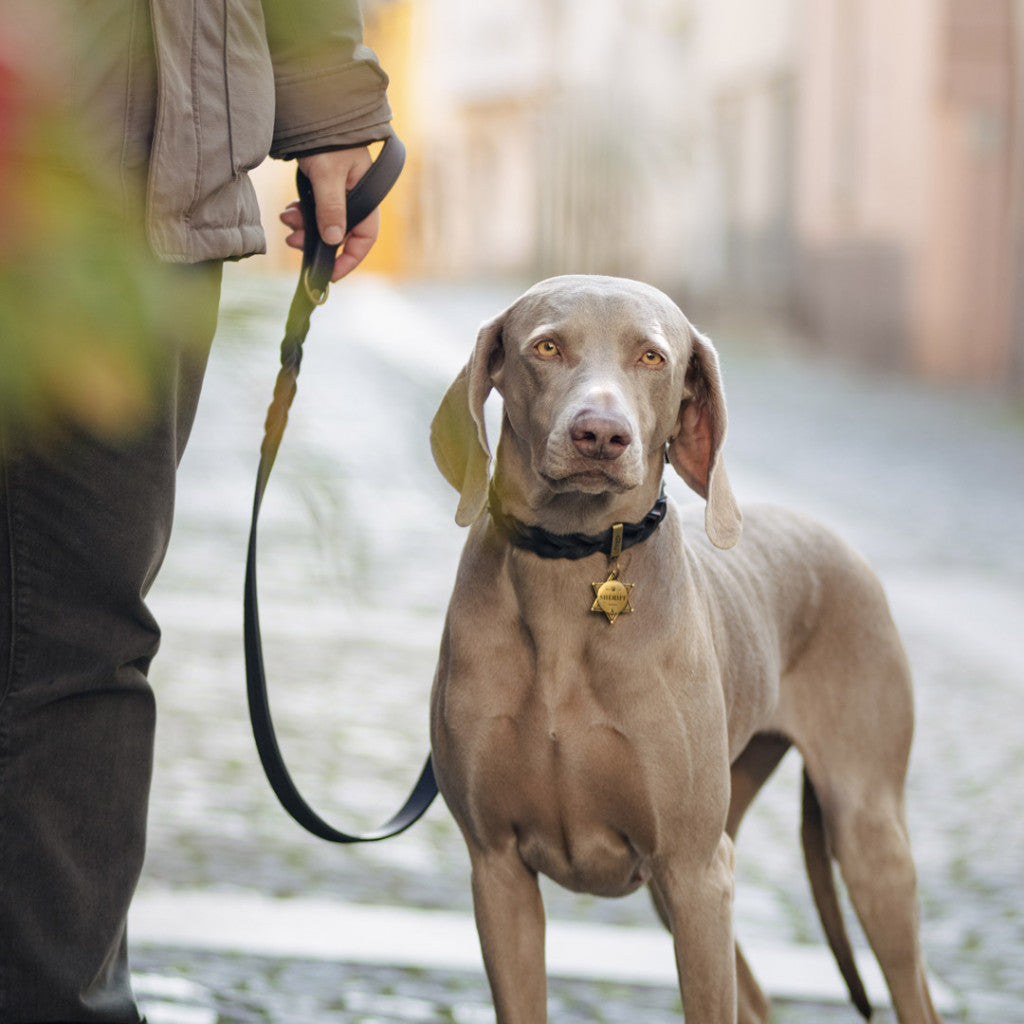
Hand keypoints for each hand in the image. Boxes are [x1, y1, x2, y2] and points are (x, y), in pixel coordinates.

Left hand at [279, 147, 380, 281]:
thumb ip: (331, 208)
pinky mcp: (323, 186)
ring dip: (305, 227)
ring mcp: (339, 192)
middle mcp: (355, 197)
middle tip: (293, 241)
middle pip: (340, 234)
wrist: (313, 106)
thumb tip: (333, 241)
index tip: (329, 273)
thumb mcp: (328, 174)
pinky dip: (301, 214)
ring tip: (286, 221)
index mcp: (366, 196)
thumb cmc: (327, 138)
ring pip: (324, 223)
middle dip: (316, 241)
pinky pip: (314, 210)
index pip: (364, 238)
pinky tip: (289, 211)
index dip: (349, 259)